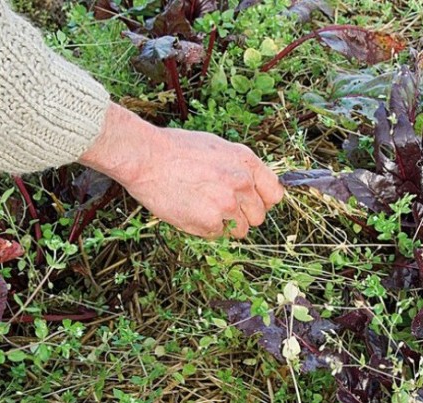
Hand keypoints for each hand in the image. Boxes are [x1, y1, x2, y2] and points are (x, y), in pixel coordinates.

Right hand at [79, 103, 282, 237]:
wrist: (147, 157)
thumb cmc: (177, 150)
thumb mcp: (219, 147)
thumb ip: (240, 168)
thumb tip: (253, 187)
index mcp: (247, 162)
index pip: (275, 194)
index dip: (263, 201)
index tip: (251, 204)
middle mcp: (242, 183)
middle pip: (259, 216)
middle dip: (243, 215)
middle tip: (221, 207)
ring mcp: (227, 204)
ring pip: (242, 230)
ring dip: (227, 225)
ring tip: (205, 209)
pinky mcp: (210, 222)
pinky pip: (219, 235)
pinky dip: (207, 229)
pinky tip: (192, 212)